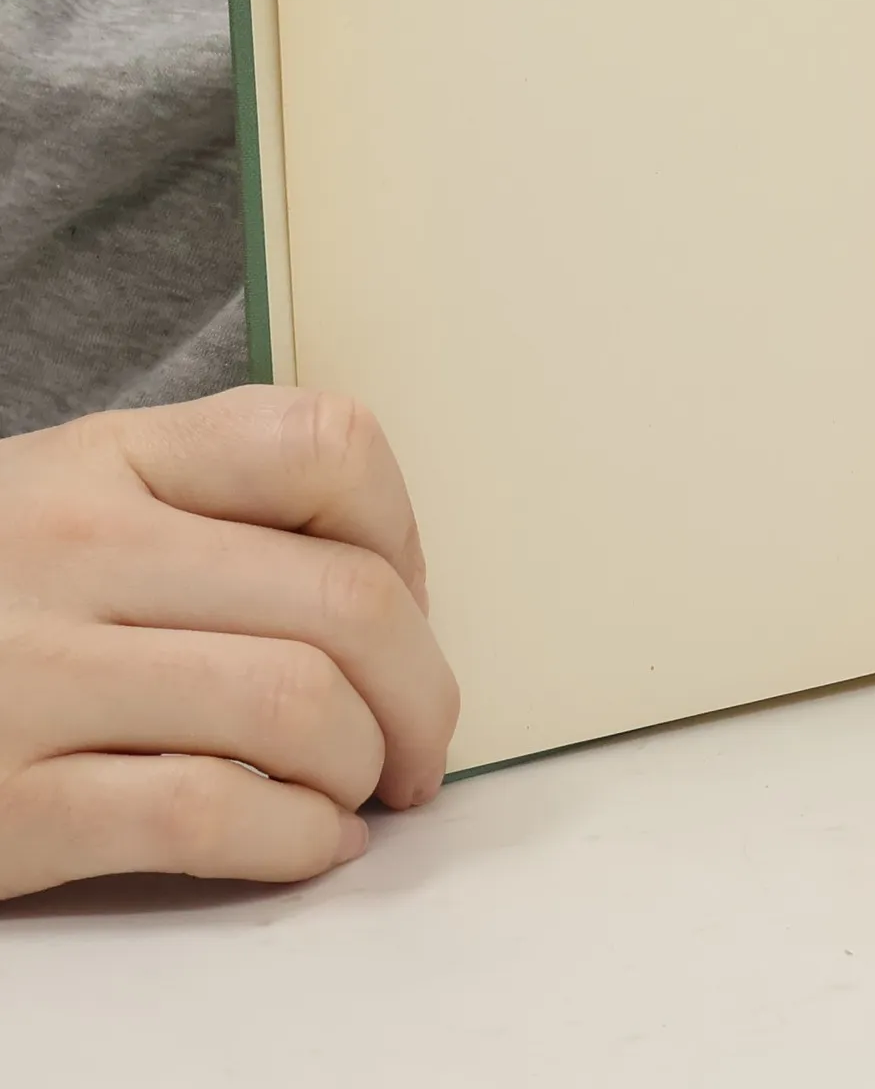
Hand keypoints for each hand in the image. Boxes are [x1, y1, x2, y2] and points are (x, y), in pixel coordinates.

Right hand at [0, 388, 457, 900]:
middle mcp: (73, 546)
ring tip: (361, 788)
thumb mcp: (78, 502)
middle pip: (345, 599)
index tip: (405, 601)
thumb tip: (396, 597)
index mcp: (111, 456)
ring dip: (365, 766)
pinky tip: (308, 841)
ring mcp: (28, 675)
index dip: (405, 535)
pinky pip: (205, 813)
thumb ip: (214, 511)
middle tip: (423, 740)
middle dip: (421, 688)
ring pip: (294, 706)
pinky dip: (293, 839)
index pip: (327, 445)